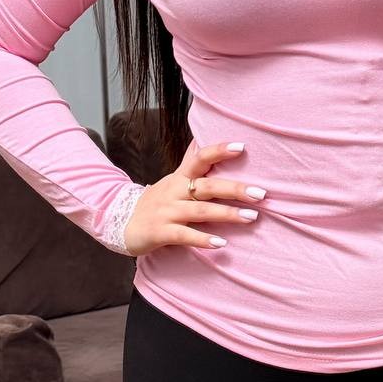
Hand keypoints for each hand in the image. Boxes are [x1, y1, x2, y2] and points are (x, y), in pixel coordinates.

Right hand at [123, 137, 264, 258]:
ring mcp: (167, 211)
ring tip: (252, 217)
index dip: (219, 151)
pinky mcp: (161, 232)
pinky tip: (221, 244)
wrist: (120, 222)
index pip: (200, 158)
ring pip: (200, 210)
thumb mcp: (173, 178)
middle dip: (235, 189)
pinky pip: (184, 235)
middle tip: (261, 193)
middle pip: (207, 186)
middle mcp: (174, 191)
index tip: (242, 147)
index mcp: (180, 177)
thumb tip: (202, 138)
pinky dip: (203, 239)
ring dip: (227, 214)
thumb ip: (190, 161)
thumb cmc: (157, 201)